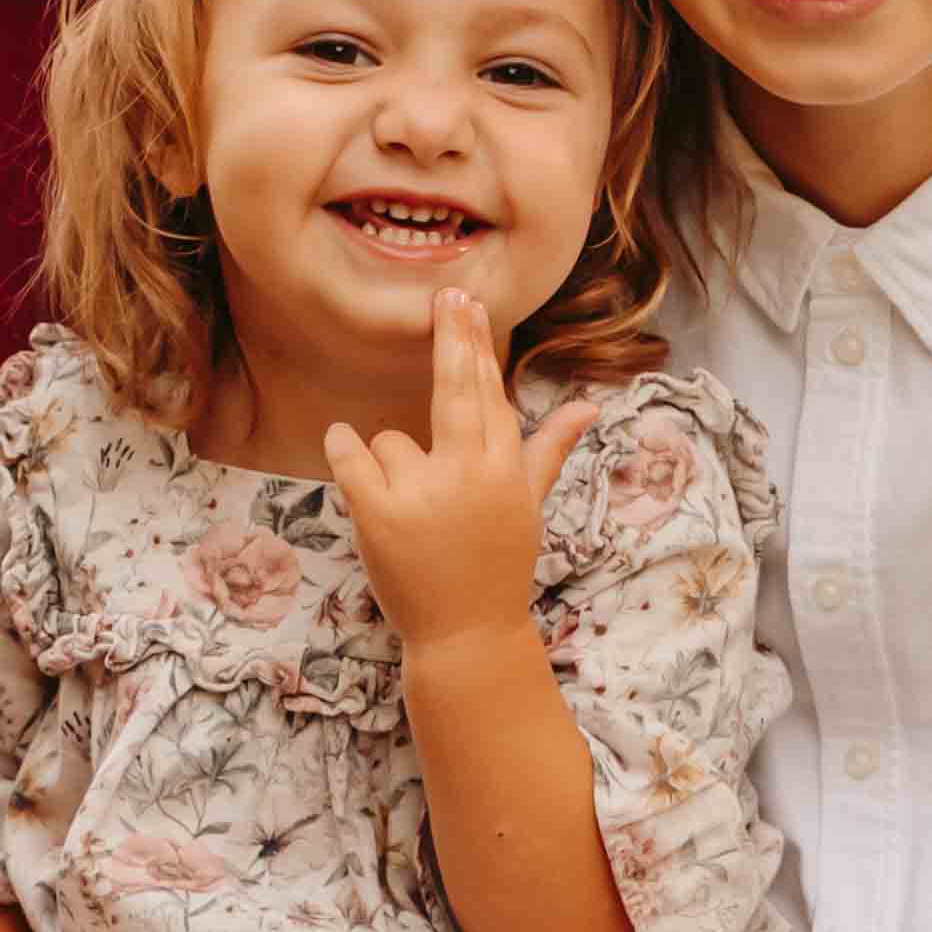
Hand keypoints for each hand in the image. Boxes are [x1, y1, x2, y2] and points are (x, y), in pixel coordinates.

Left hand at [321, 294, 590, 651]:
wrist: (466, 635)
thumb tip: (588, 407)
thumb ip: (549, 449)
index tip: (469, 301)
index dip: (477, 345)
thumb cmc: (496, 565)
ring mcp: (422, 493)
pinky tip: (342, 443)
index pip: (488, 392)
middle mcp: (469, 474)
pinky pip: (350, 455)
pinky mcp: (378, 514)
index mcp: (505, 469)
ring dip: (390, 468)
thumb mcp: (527, 506)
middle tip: (446, 295)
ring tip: (413, 517)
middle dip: (453, 338)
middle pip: (455, 389)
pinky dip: (342, 446)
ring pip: (389, 440)